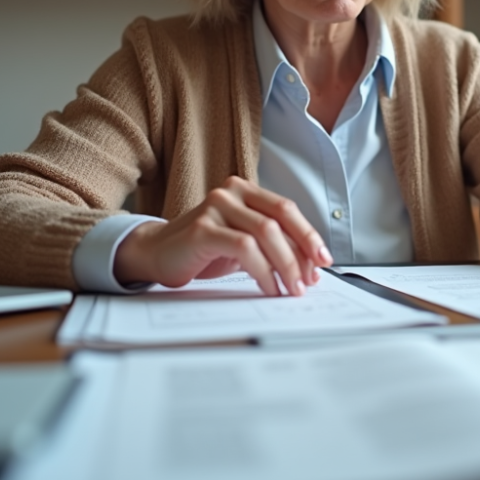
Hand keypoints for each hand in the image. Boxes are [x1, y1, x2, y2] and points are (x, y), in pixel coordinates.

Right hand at [114, 176, 332, 296]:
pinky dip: (264, 271)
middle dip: (302, 251)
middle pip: (280, 218)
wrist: (156, 254)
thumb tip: (309, 266)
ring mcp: (216, 207)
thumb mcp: (243, 242)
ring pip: (266, 233)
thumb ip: (271, 244)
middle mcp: (231, 192)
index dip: (308, 234)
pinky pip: (245, 248)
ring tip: (292, 289)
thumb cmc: (203, 249)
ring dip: (286, 265)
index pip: (286, 209)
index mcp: (245, 190)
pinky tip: (269, 288)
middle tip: (311, 279)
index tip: (324, 260)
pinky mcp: (203, 229)